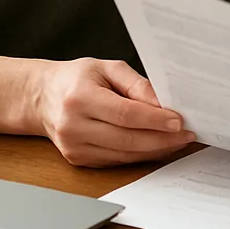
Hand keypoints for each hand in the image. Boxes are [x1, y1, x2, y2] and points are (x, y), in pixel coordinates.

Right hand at [32, 58, 196, 166]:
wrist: (43, 97)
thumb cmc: (78, 78)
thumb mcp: (108, 68)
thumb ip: (137, 84)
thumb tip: (163, 103)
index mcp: (80, 98)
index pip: (124, 114)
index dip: (154, 120)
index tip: (178, 121)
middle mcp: (73, 126)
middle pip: (126, 139)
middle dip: (161, 139)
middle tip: (186, 134)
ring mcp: (74, 147)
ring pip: (123, 154)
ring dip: (154, 150)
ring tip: (178, 141)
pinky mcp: (77, 159)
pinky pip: (115, 160)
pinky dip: (139, 155)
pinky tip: (156, 146)